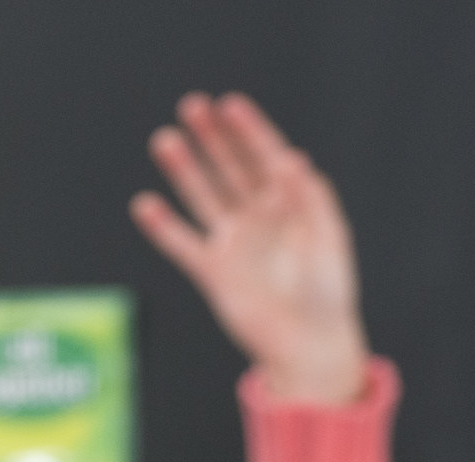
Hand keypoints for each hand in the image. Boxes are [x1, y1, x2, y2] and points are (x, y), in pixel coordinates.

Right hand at [130, 92, 366, 406]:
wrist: (308, 343)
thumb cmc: (328, 291)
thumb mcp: (327, 238)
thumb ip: (308, 198)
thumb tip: (289, 158)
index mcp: (291, 202)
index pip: (266, 156)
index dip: (248, 130)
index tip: (229, 105)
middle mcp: (259, 216)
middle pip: (230, 167)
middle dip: (212, 137)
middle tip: (191, 106)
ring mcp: (233, 242)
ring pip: (203, 197)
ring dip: (184, 170)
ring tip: (165, 140)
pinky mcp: (212, 272)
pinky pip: (182, 244)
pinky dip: (163, 227)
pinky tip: (145, 205)